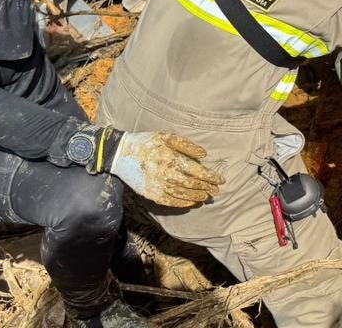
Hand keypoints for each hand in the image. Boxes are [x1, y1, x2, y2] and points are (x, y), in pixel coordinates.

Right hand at [110, 131, 224, 207]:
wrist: (121, 154)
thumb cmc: (147, 142)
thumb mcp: (167, 137)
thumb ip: (186, 145)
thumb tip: (204, 155)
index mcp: (171, 159)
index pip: (197, 171)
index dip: (211, 177)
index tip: (221, 180)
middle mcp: (166, 174)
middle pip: (192, 185)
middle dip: (207, 188)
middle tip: (217, 191)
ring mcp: (158, 186)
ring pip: (183, 195)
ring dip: (197, 197)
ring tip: (207, 197)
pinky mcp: (150, 194)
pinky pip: (170, 202)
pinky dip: (182, 203)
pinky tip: (191, 202)